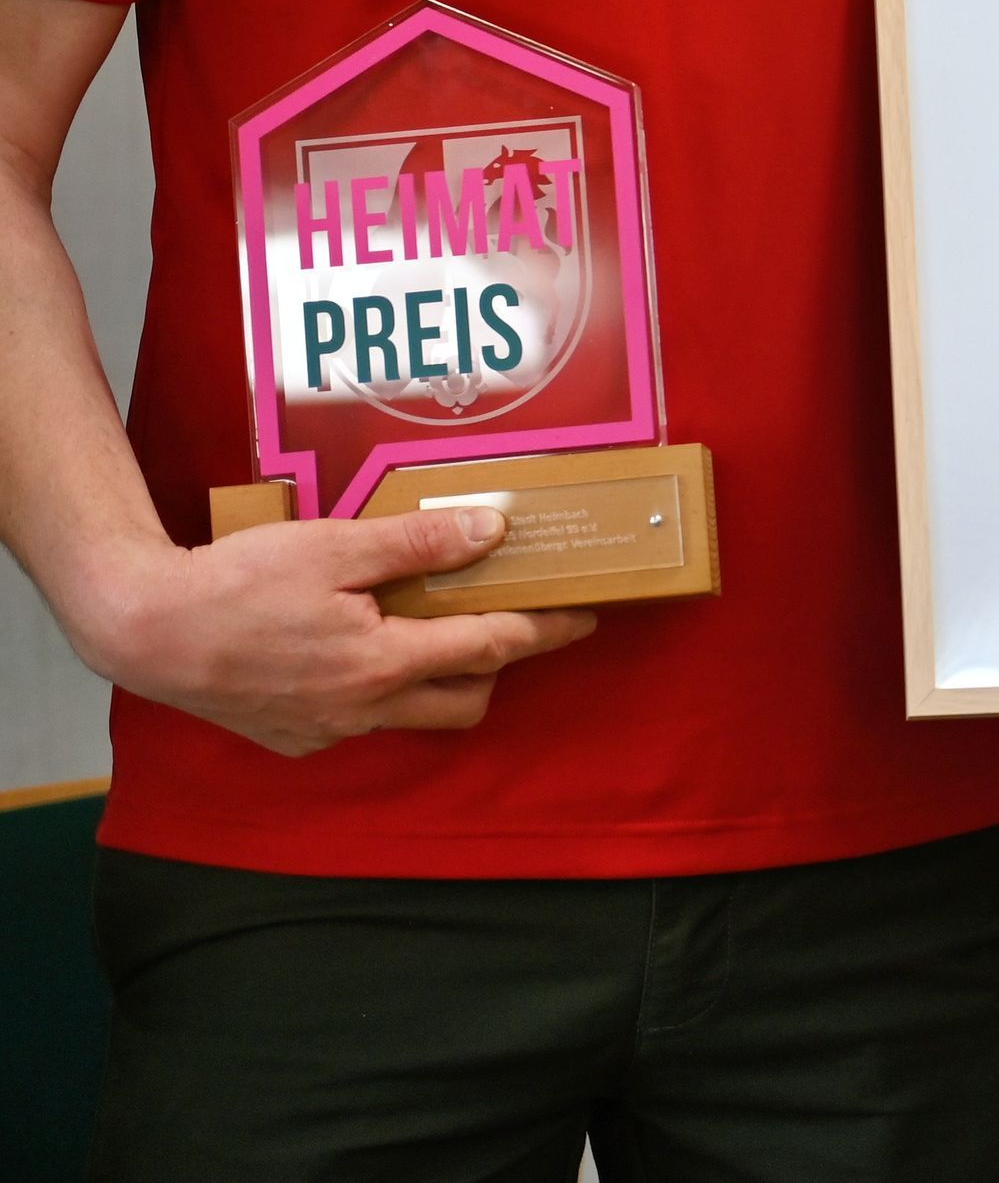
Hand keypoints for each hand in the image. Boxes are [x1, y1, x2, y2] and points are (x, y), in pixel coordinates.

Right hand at [80, 506, 595, 757]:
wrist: (144, 630)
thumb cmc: (234, 583)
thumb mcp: (334, 546)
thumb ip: (418, 543)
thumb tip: (490, 531)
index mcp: (382, 663)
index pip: (491, 647)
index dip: (545, 629)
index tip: (584, 617)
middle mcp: (362, 709)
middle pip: (465, 700)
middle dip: (500, 665)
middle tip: (513, 620)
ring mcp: (326, 730)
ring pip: (414, 717)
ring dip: (441, 681)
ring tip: (440, 629)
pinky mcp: (293, 737)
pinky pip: (363, 723)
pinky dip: (384, 692)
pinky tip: (367, 651)